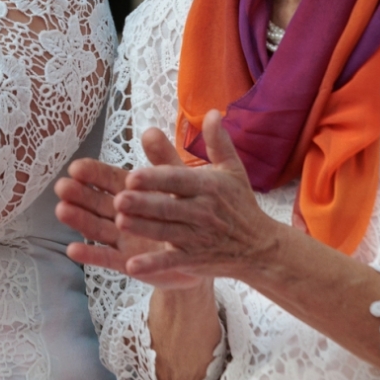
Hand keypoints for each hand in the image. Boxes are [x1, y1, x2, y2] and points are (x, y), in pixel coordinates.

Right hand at [56, 153, 202, 289]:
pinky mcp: (126, 261)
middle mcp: (121, 213)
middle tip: (62, 186)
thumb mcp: (178, 182)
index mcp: (131, 191)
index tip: (76, 168)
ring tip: (62, 211)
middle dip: (78, 194)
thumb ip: (163, 159)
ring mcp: (121, 238)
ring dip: (78, 220)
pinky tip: (72, 250)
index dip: (91, 174)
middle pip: (95, 202)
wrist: (205, 251)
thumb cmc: (186, 211)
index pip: (106, 179)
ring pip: (96, 228)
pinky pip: (107, 258)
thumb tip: (150, 131)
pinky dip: (90, 255)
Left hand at [110, 111, 283, 282]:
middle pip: (168, 207)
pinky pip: (172, 262)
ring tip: (119, 223)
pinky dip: (153, 265)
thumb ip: (218, 142)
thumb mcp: (233, 171)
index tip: (132, 176)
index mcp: (207, 187)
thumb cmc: (240, 204)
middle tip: (119, 200)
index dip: (155, 179)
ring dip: (143, 229)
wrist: (260, 247)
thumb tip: (212, 112)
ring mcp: (198, 238)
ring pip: (166, 232)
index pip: (178, 180)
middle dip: (144, 204)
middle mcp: (202, 212)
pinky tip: (132, 266)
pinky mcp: (194, 260)